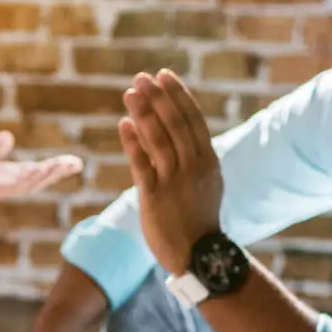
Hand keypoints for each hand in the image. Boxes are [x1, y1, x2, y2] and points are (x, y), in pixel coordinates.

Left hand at [0, 131, 81, 208]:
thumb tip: (9, 137)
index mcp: (4, 175)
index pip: (35, 171)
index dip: (54, 167)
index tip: (72, 161)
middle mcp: (4, 184)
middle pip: (37, 179)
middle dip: (57, 172)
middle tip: (76, 163)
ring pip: (29, 183)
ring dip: (47, 175)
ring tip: (65, 165)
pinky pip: (12, 185)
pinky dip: (27, 178)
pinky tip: (39, 168)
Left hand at [119, 71, 223, 272]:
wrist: (198, 255)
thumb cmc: (199, 218)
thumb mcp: (206, 183)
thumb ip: (195, 157)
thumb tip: (181, 134)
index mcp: (208, 160)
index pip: (193, 119)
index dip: (178, 95)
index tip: (164, 76)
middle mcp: (194, 166)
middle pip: (175, 123)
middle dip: (158, 97)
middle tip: (142, 77)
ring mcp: (175, 181)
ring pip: (158, 139)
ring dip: (143, 112)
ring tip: (130, 92)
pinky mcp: (155, 196)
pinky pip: (142, 163)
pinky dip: (132, 142)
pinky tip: (123, 124)